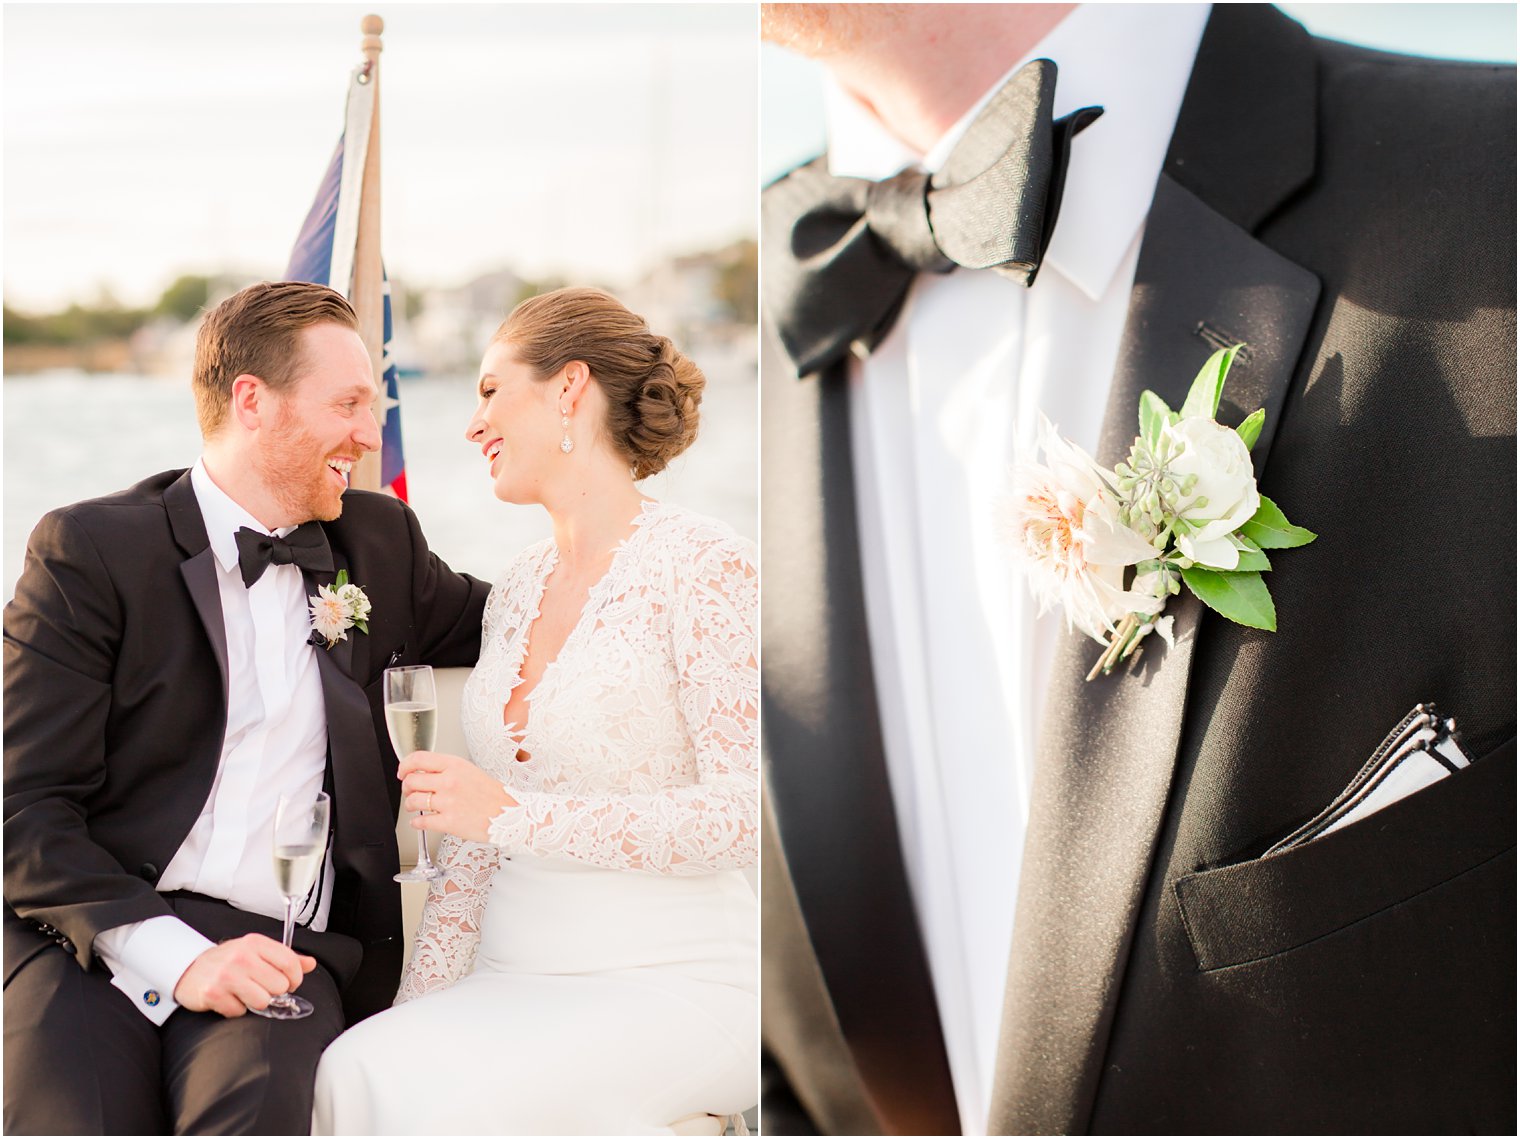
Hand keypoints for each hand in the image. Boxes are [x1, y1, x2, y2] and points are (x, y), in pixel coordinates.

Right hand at [173, 933, 315, 1017]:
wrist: (189, 968)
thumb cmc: (227, 961)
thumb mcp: (256, 952)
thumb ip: (285, 958)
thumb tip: (310, 964)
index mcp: (256, 943)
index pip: (290, 963)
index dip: (295, 978)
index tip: (289, 983)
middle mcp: (242, 957)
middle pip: (279, 986)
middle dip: (273, 992)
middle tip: (260, 988)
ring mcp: (226, 975)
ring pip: (262, 1001)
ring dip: (255, 1002)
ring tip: (245, 993)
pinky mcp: (213, 994)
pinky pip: (239, 1012)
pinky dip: (235, 1009)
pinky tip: (228, 998)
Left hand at [399, 750, 517, 843]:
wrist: (511, 815)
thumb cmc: (494, 796)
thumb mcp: (471, 772)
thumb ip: (448, 771)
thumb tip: (425, 774)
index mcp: (455, 765)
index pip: (418, 759)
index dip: (405, 766)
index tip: (402, 772)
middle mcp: (450, 781)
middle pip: (411, 781)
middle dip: (407, 788)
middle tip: (411, 792)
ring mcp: (448, 802)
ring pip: (413, 801)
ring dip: (411, 805)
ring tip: (417, 808)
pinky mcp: (449, 822)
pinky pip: (421, 821)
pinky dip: (417, 823)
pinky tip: (422, 821)